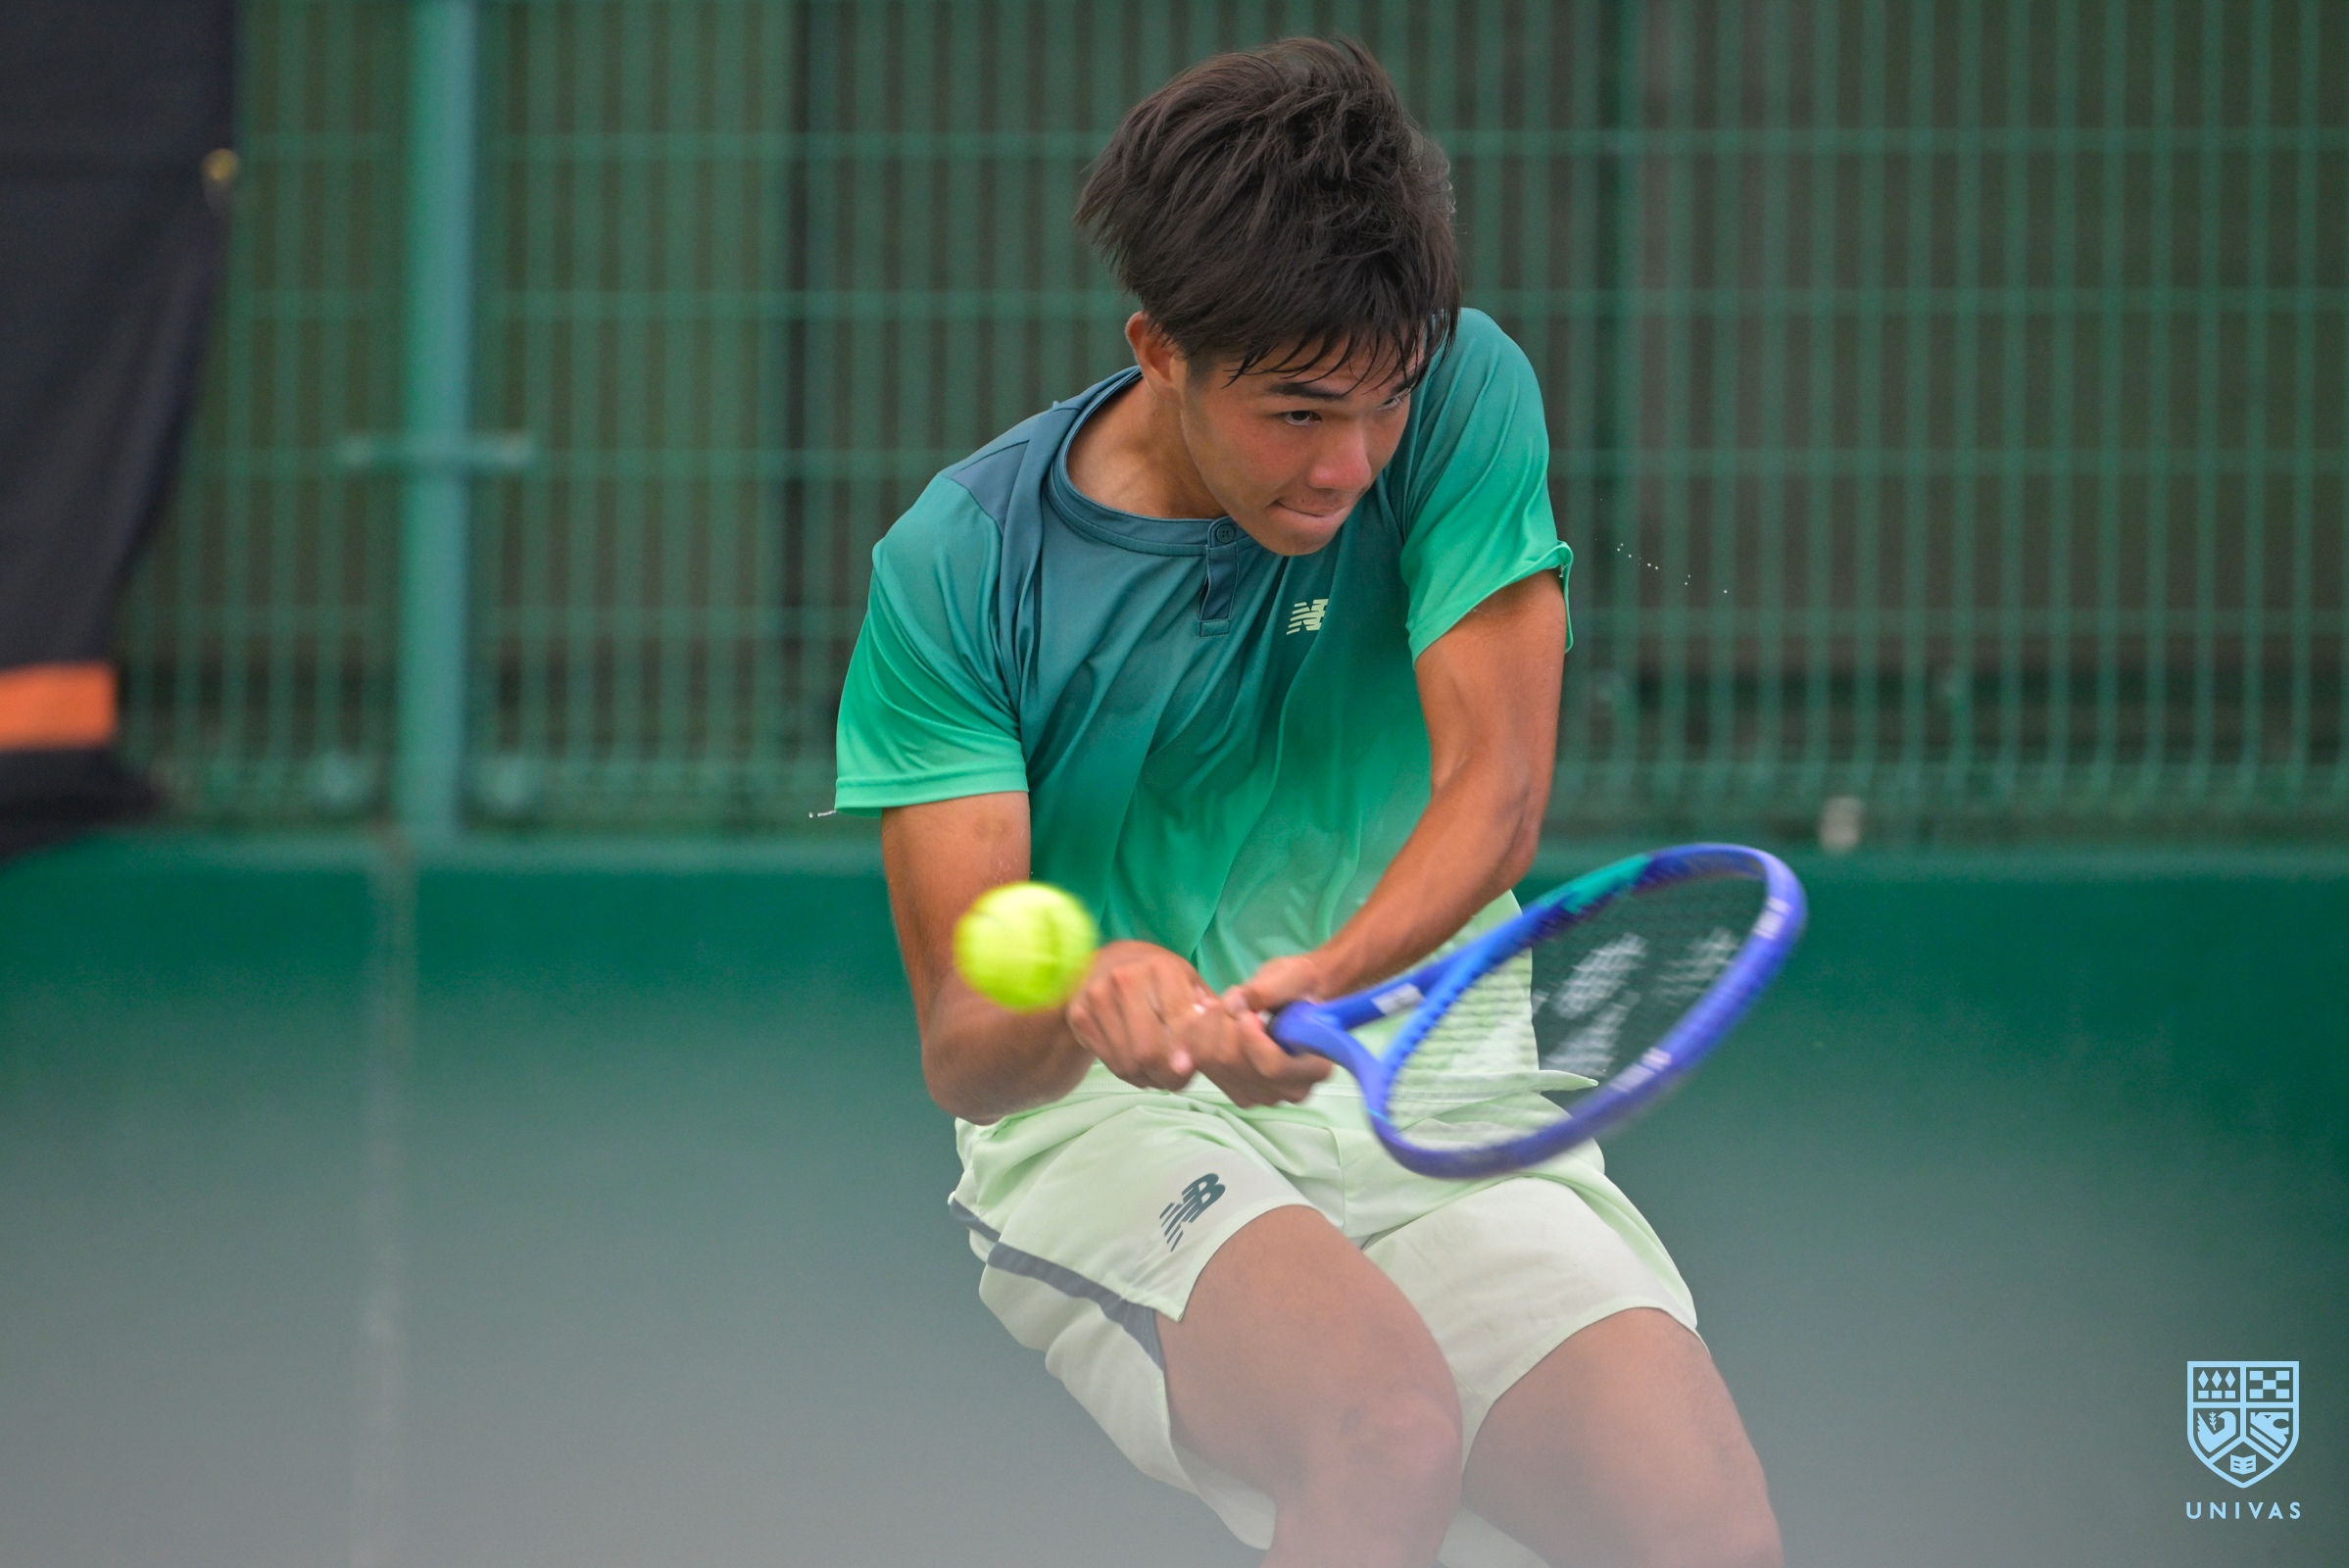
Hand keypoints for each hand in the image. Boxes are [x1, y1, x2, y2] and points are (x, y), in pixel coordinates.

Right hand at [1065, 942, 1330, 1106]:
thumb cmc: (1157, 976)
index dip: (1189, 1051)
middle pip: (1149, 1051)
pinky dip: (1132, 1075)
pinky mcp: (1080, 1018)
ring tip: (1163, 1074)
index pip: (1178, 1021)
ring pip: (1129, 1063)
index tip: (1193, 1068)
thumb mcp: (1187, 981)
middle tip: (1180, 1079)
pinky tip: (1141, 1067)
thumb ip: (1206, 1009)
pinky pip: (1112, 1063)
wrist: (1101, 964)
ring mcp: (1097, 999)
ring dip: (1151, 1079)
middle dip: (1169, 1075)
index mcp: (1160, 968)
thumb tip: (1224, 1036)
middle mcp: (1125, 980)